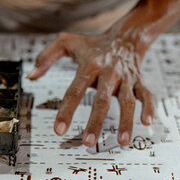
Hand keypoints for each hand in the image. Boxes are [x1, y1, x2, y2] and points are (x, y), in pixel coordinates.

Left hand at [28, 32, 153, 146]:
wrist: (126, 36)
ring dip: (125, 122)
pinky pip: (147, 95)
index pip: (75, 90)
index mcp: (90, 65)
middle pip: (102, 100)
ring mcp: (126, 78)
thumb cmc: (93, 45)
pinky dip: (149, 108)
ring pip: (128, 101)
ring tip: (122, 142)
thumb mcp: (67, 42)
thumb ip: (46, 56)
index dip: (67, 111)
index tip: (59, 130)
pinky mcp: (139, 81)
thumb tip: (31, 76)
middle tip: (88, 143)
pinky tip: (147, 123)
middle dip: (96, 122)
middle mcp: (109, 72)